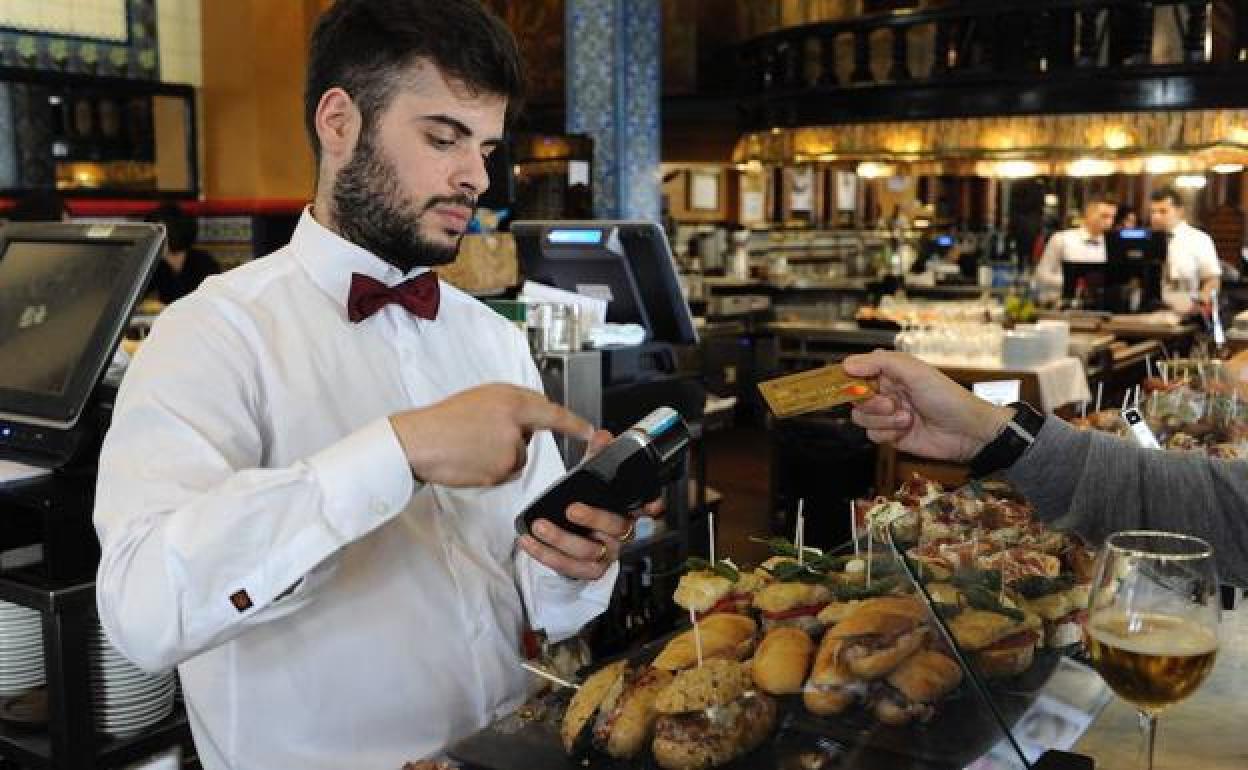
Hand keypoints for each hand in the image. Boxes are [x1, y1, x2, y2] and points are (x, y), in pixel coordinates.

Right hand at [389, 384, 592, 486]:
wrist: (419, 441)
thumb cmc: (445, 420)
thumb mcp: (481, 398)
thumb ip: (510, 406)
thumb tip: (531, 419)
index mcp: (511, 399)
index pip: (551, 412)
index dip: (573, 423)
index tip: (589, 431)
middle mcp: (515, 422)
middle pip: (528, 438)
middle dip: (510, 438)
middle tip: (478, 433)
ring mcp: (510, 448)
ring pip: (516, 458)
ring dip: (499, 456)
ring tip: (470, 446)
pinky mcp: (501, 470)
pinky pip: (504, 472)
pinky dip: (490, 470)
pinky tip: (470, 461)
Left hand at [518, 430, 664, 579]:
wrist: (574, 539)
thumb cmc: (586, 506)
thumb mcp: (589, 480)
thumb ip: (595, 458)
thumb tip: (602, 437)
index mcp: (626, 511)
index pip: (646, 508)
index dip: (651, 506)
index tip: (650, 504)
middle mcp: (620, 534)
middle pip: (616, 528)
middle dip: (593, 518)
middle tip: (571, 509)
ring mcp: (606, 554)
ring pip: (589, 551)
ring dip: (561, 539)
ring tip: (540, 526)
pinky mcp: (588, 570)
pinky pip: (570, 568)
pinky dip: (547, 556)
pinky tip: (530, 542)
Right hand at [843, 351, 1012, 462]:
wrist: (967, 431)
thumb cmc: (948, 397)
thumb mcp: (915, 371)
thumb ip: (880, 362)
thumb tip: (848, 364)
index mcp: (890, 372)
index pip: (857, 371)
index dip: (850, 378)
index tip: (850, 384)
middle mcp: (886, 392)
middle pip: (854, 397)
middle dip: (870, 402)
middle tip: (891, 403)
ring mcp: (887, 415)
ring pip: (861, 417)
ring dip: (882, 419)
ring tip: (906, 418)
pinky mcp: (890, 435)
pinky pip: (872, 435)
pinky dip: (887, 433)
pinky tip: (906, 429)